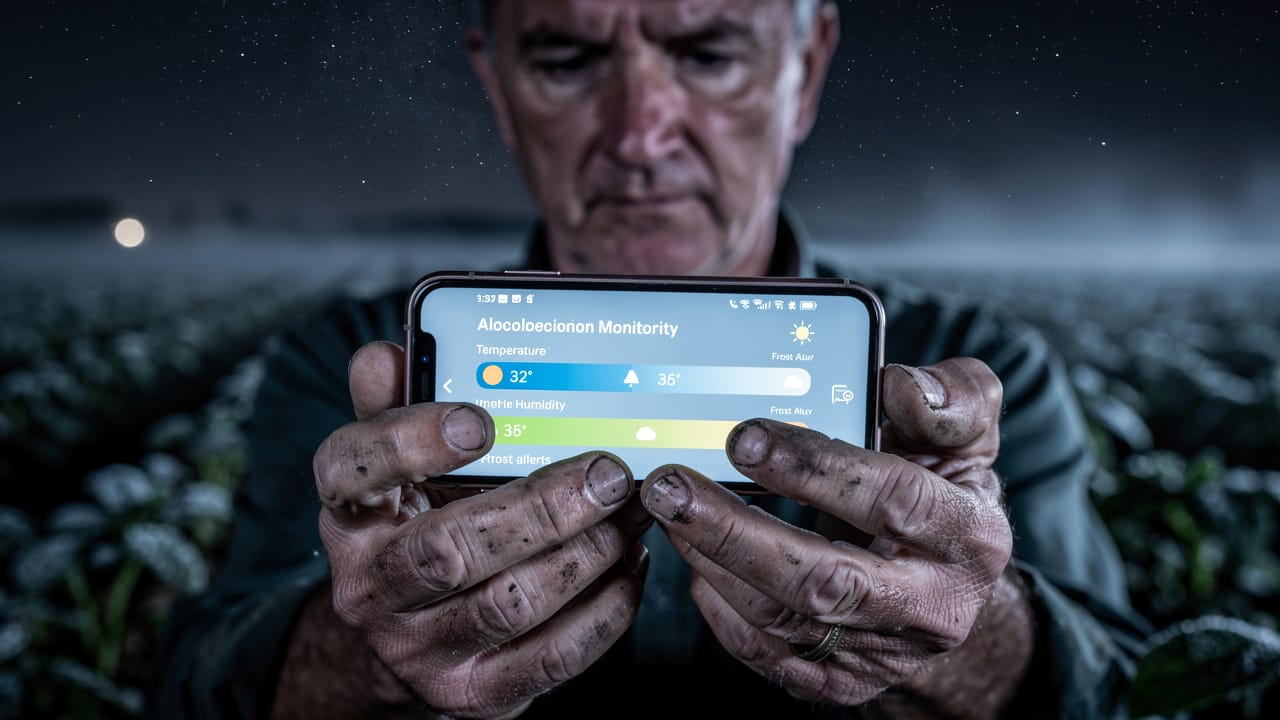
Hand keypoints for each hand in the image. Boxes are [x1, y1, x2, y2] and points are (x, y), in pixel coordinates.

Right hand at [312, 341, 651, 718]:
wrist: (408, 638)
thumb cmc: (417, 525)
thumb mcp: (395, 467)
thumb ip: (394, 406)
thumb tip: (385, 354)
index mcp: (350, 512)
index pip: (351, 472)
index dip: (410, 443)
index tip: (478, 421)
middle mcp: (372, 585)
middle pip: (448, 551)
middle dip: (540, 509)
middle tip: (606, 474)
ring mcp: (421, 646)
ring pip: (509, 605)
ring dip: (584, 556)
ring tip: (628, 514)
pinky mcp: (476, 691)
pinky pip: (551, 658)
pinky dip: (604, 610)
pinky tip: (629, 566)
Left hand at [638, 358, 1013, 706]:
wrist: (953, 581)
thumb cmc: (944, 485)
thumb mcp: (967, 432)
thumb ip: (951, 397)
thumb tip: (903, 386)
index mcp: (971, 535)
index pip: (892, 500)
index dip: (815, 468)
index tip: (744, 437)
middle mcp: (933, 606)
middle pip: (826, 581)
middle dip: (736, 531)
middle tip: (673, 487)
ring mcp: (885, 653)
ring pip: (784, 619)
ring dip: (713, 561)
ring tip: (669, 507)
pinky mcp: (844, 681)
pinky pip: (768, 655)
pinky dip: (720, 608)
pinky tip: (695, 559)